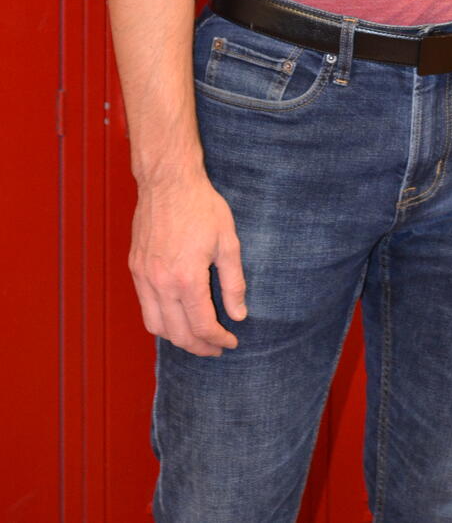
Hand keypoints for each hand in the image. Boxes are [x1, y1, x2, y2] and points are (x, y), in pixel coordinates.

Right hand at [129, 172, 246, 356]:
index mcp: (187, 279)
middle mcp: (161, 283)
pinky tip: (177, 315)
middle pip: (177, 334)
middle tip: (216, 347)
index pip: (202, 326)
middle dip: (199, 346)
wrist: (168, 181)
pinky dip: (161, 320)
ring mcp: (143, 277)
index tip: (230, 342)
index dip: (218, 340)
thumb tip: (239, 315)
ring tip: (197, 337)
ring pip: (156, 326)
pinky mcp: (135, 268)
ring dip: (177, 338)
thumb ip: (233, 283)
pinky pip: (145, 307)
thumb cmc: (201, 207)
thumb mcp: (228, 242)